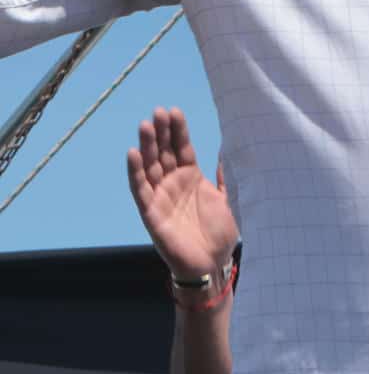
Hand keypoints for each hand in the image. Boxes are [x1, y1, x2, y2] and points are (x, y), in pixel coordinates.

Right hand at [125, 107, 236, 279]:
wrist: (212, 263)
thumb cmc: (220, 233)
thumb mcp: (228, 198)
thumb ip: (226, 176)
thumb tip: (230, 149)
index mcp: (192, 178)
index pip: (182, 148)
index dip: (178, 130)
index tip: (174, 110)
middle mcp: (173, 184)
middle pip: (164, 153)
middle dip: (161, 132)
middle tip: (158, 111)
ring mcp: (161, 197)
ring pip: (150, 167)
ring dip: (146, 146)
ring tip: (145, 125)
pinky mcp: (151, 213)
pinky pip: (140, 190)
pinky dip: (135, 172)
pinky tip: (132, 154)